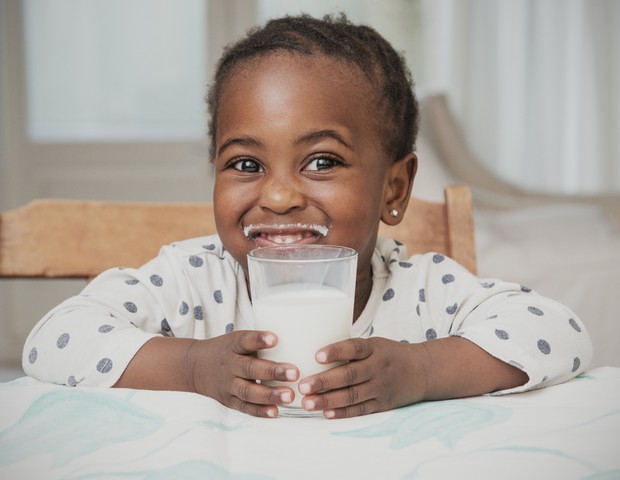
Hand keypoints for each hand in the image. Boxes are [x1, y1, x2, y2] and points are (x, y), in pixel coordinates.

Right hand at [186, 331, 298, 417]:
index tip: (275, 338)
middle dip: (273, 371)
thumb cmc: (227, 350)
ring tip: (290, 395)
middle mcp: (229, 365)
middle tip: (295, 372)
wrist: (194, 367)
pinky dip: (260, 411)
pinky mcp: (229, 401)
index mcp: (232, 346)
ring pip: (248, 391)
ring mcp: (228, 385)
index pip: (245, 341)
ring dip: (270, 394)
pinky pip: (245, 407)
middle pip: (250, 368)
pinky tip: (275, 411)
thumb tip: (297, 336)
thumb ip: (259, 342)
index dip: (259, 340)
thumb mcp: (237, 339)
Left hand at [297, 337, 429, 418]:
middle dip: (324, 381)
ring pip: (352, 395)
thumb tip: (312, 350)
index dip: (336, 351)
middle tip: (303, 386)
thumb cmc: (388, 355)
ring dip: (328, 400)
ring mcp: (380, 387)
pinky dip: (343, 412)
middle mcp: (377, 368)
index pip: (354, 348)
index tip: (317, 355)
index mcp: (374, 349)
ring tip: (307, 402)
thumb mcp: (374, 344)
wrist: (422, 371)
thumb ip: (350, 350)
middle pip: (349, 375)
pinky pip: (361, 410)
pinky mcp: (382, 404)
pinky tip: (326, 413)